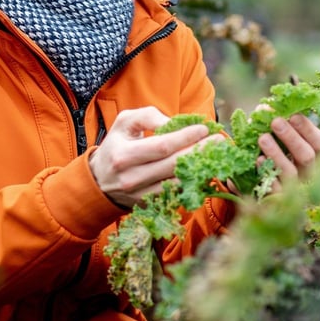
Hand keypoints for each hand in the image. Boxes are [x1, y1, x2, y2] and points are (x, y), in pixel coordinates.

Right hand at [89, 107, 220, 208]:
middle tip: (220, 140)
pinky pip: (177, 193)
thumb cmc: (116, 145)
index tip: (204, 128)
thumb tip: (174, 123)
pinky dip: (193, 182)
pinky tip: (205, 170)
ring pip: (178, 181)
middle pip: (174, 165)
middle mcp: (132, 178)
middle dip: (200, 151)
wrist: (99, 181)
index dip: (186, 137)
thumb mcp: (124, 122)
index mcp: (124, 155)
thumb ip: (148, 116)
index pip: (162, 146)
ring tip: (217, 154)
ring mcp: (141, 195)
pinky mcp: (150, 204)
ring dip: (201, 168)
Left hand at [258, 114, 319, 191]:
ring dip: (277, 153)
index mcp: (313, 155)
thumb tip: (265, 106)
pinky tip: (258, 160)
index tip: (293, 115)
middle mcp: (307, 172)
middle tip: (275, 121)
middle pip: (307, 156)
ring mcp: (293, 186)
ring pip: (291, 172)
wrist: (252, 181)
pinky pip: (274, 188)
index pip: (319, 142)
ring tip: (262, 137)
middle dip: (292, 138)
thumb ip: (272, 121)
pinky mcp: (276, 197)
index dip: (308, 128)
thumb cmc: (269, 151)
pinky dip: (267, 173)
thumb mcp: (274, 136)